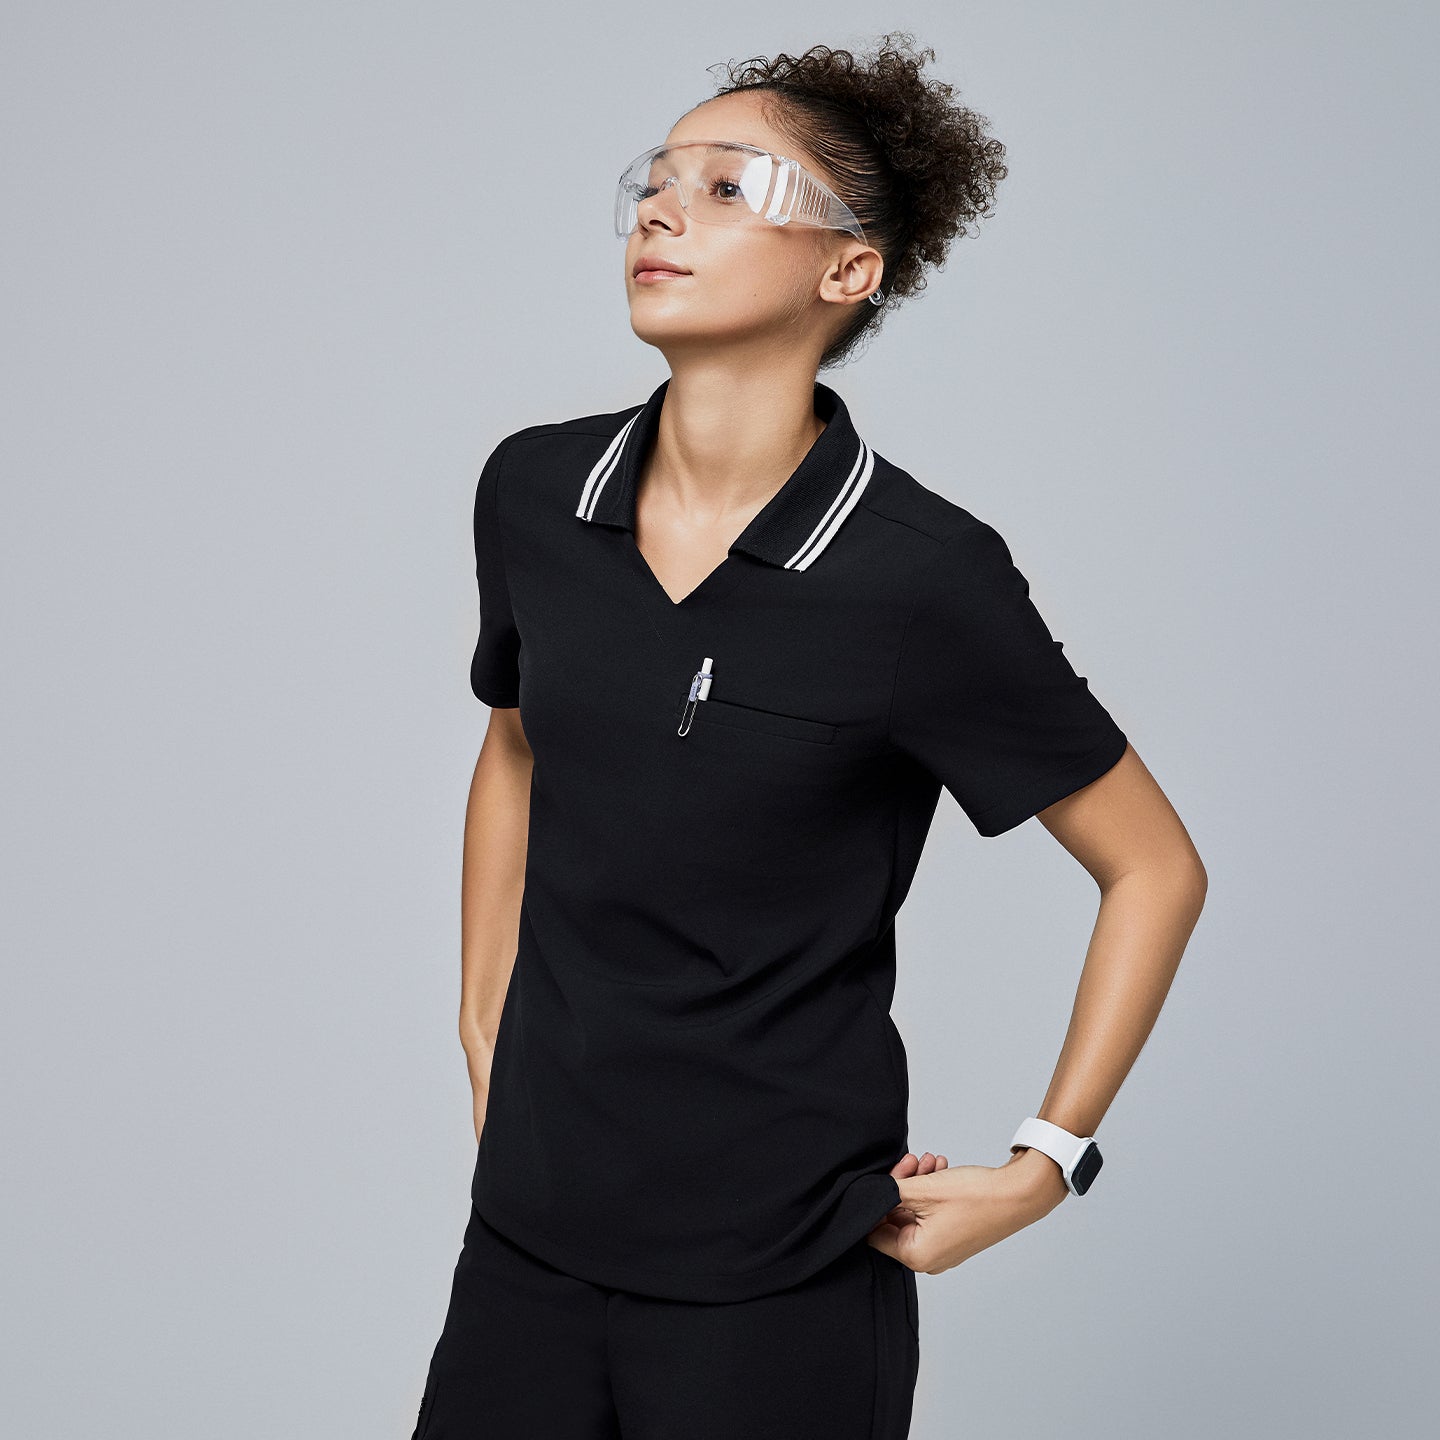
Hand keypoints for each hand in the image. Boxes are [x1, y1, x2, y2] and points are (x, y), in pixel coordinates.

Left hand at [865, 1146, 1069, 1273]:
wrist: (1018, 1194)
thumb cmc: (975, 1197)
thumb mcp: (923, 1190)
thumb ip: (889, 1192)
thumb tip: (868, 1193)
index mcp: (915, 1256)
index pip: (874, 1232)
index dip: (875, 1201)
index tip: (884, 1176)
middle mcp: (928, 1259)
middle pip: (895, 1219)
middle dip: (900, 1186)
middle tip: (910, 1161)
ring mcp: (942, 1249)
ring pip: (914, 1213)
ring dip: (916, 1184)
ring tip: (928, 1161)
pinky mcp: (954, 1236)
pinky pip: (930, 1214)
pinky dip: (930, 1191)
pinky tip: (939, 1168)